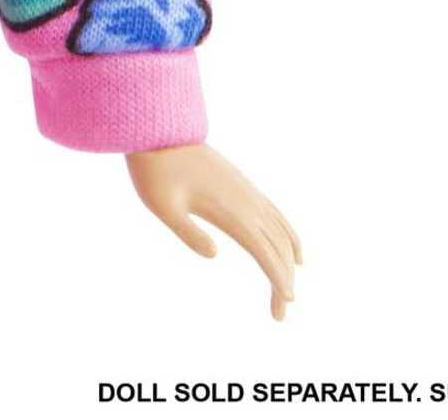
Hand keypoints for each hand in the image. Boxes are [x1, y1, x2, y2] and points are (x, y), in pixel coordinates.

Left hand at [125, 143, 303, 319]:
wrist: (158, 132)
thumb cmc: (155, 173)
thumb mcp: (163, 206)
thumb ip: (189, 232)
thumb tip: (214, 255)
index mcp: (231, 211)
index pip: (266, 253)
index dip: (278, 281)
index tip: (284, 307)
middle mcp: (246, 201)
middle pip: (278, 247)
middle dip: (284, 280)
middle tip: (279, 314)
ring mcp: (247, 191)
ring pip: (280, 230)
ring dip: (289, 260)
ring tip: (288, 290)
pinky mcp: (242, 184)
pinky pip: (275, 213)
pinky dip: (288, 235)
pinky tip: (292, 250)